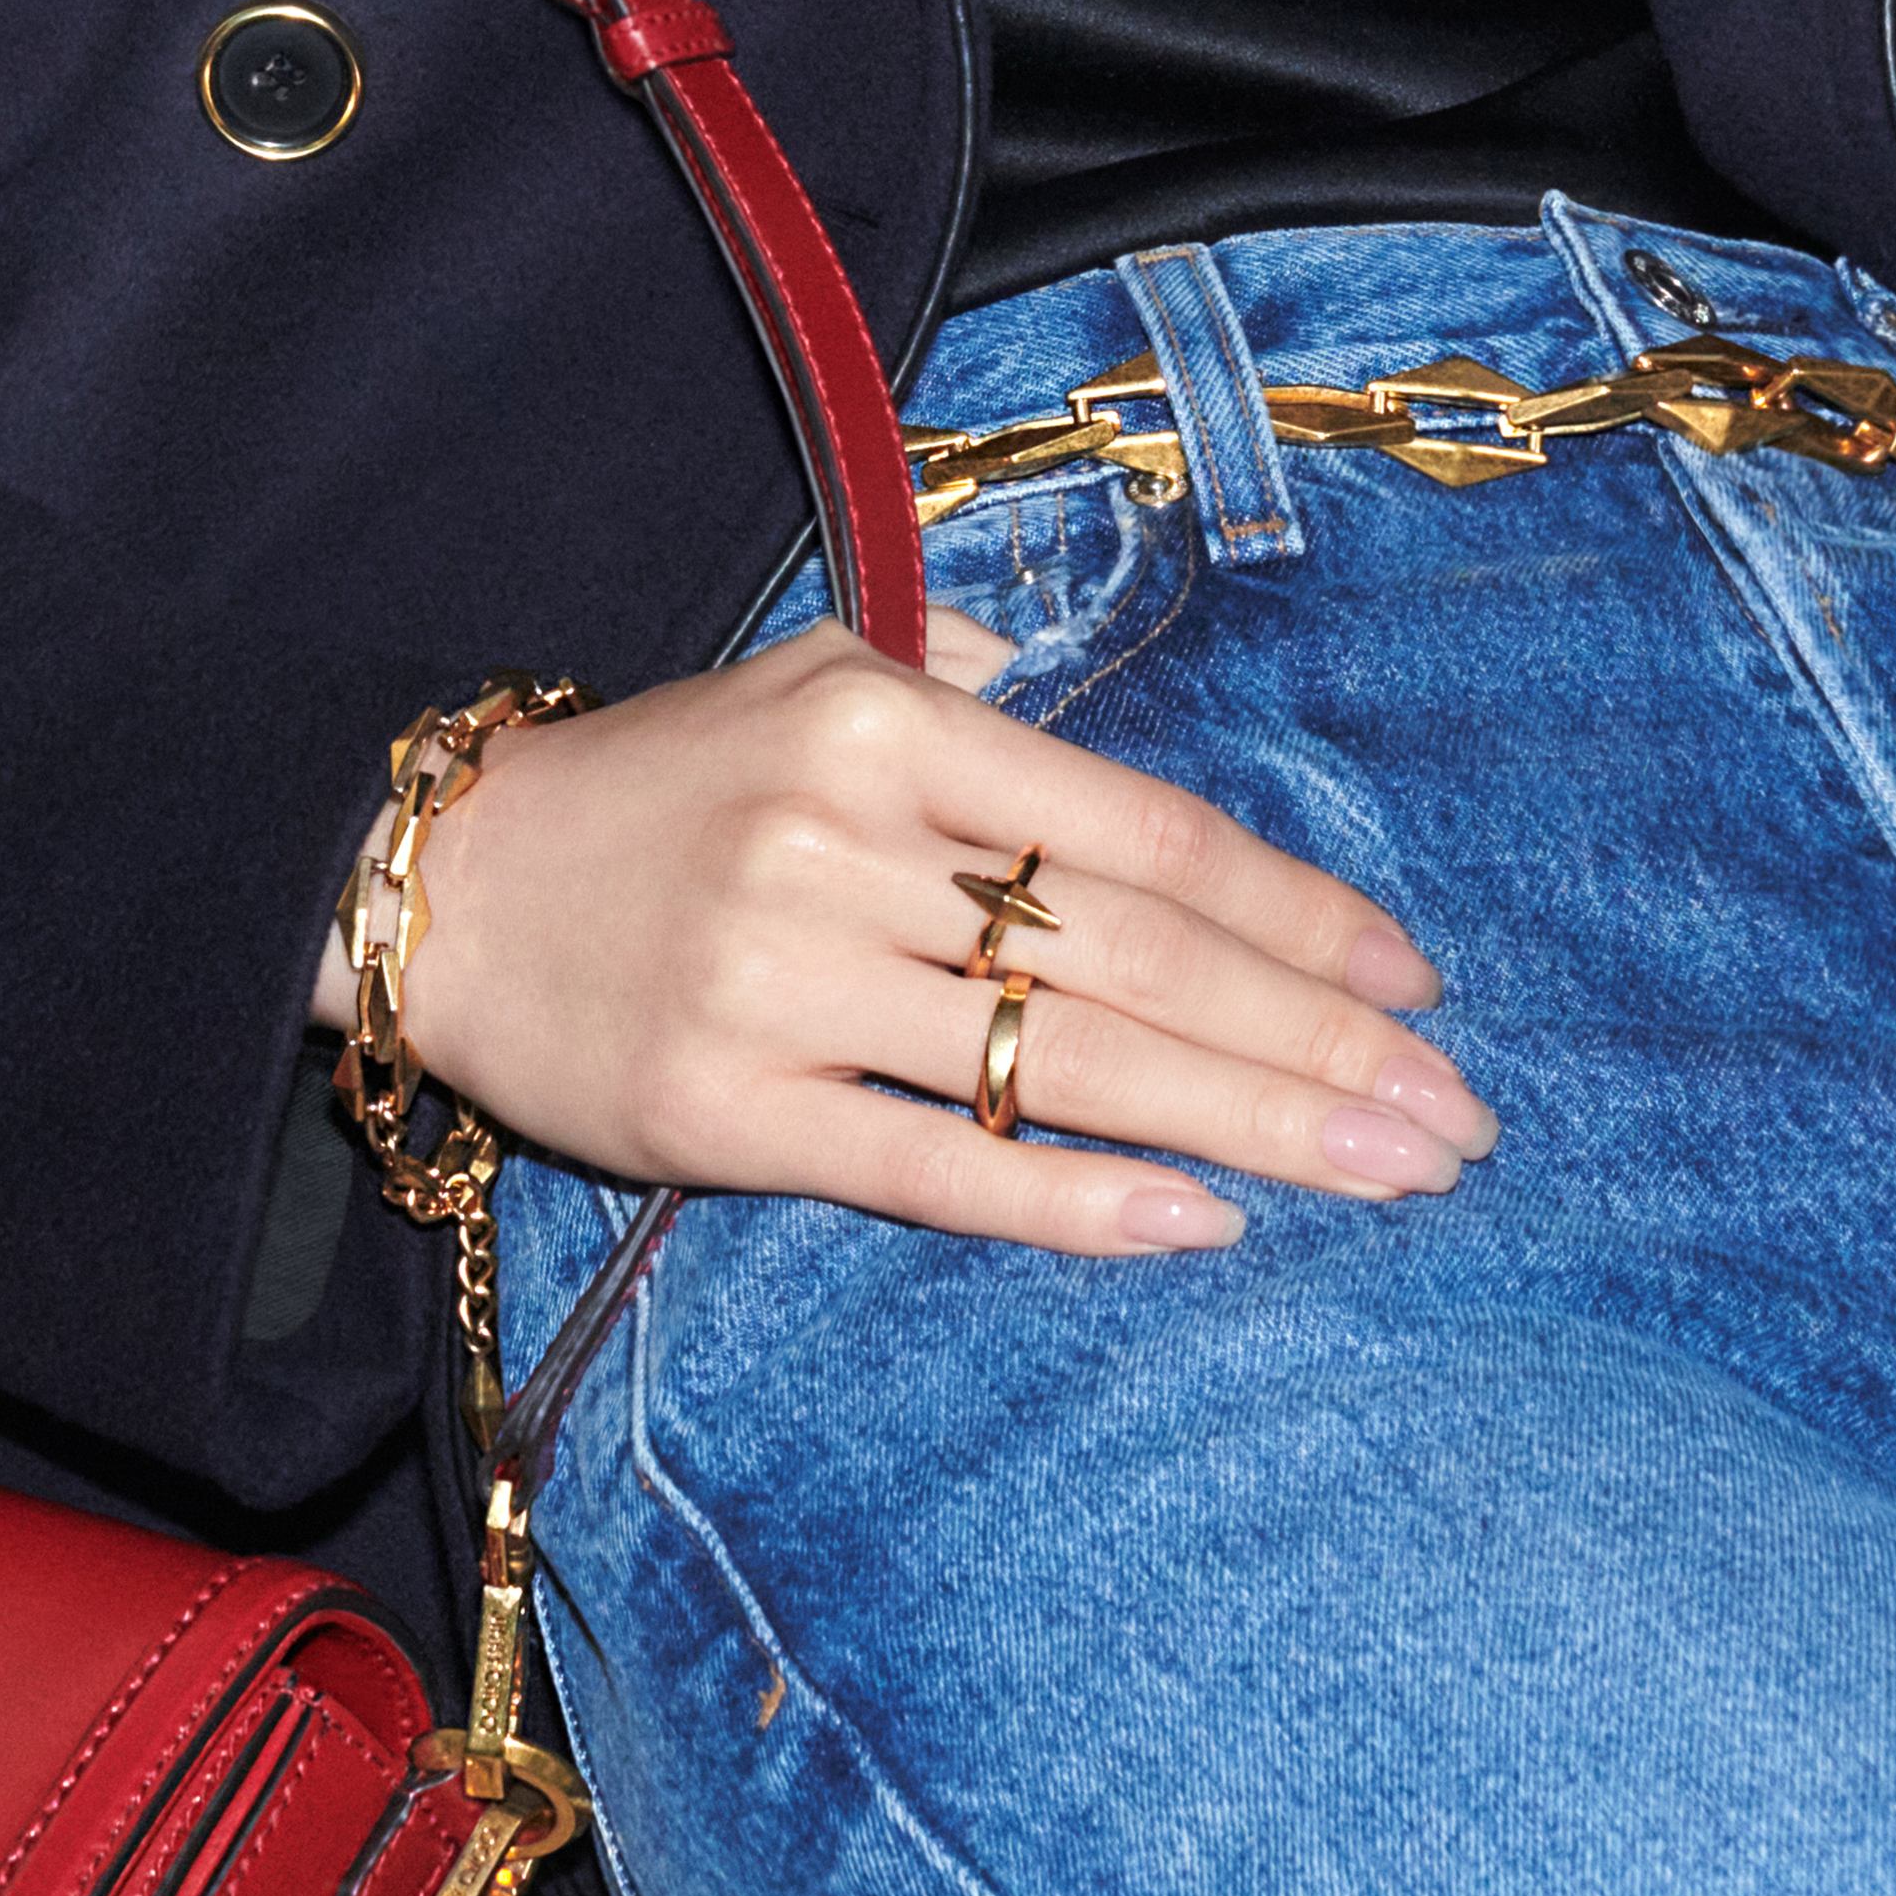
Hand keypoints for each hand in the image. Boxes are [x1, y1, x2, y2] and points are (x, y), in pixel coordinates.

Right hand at [362, 619, 1493, 1255]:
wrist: (437, 883)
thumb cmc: (658, 784)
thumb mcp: (808, 672)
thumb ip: (965, 688)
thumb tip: (1081, 720)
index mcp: (886, 721)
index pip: (1146, 832)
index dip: (1297, 914)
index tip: (1416, 983)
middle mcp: (845, 842)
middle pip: (1138, 957)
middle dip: (1320, 1043)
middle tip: (1458, 1115)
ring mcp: (786, 982)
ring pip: (1063, 1064)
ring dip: (1253, 1127)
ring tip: (1388, 1173)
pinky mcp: (728, 1112)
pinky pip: (938, 1166)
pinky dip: (1079, 1200)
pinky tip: (1204, 1222)